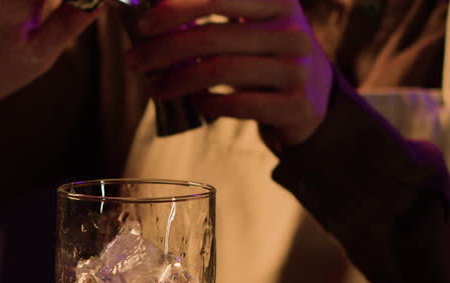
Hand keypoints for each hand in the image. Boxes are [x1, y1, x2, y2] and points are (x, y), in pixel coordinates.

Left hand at [126, 0, 333, 145]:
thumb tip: (152, 15)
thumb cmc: (267, 58)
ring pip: (220, 71)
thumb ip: (215, 15)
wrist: (314, 102)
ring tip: (153, 87)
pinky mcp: (295, 104)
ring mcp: (296, 68)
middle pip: (212, 36)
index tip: (144, 24)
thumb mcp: (253, 25)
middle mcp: (290, 29)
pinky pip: (237, 104)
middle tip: (135, 61)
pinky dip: (207, 104)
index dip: (177, 7)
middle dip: (164, 50)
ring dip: (176, 81)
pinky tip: (195, 103)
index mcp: (277, 0)